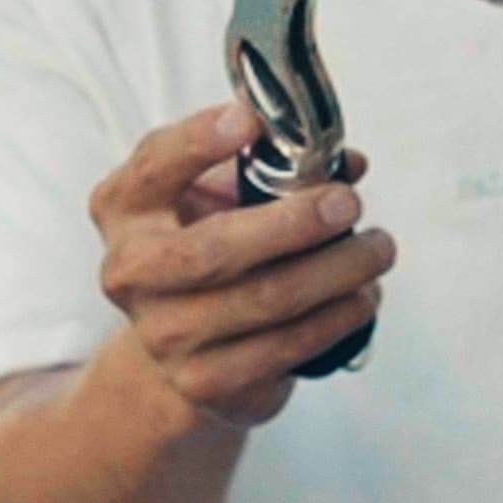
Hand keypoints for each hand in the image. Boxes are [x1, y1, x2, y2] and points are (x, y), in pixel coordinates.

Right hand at [89, 102, 389, 430]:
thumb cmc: (206, 242)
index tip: (251, 121)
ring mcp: (163, 334)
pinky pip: (285, 347)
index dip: (198, 141)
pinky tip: (362, 297)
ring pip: (265, 300)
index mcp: (125, 208)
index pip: (153, 166)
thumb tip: (346, 163)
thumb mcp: (217, 192)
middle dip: (294, 223)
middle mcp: (131, 271)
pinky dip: (335, 319)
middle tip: (348, 203)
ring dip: (336, 271)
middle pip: (215, 249)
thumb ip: (267, 164)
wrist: (179, 342)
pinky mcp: (205, 380)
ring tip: (377, 249)